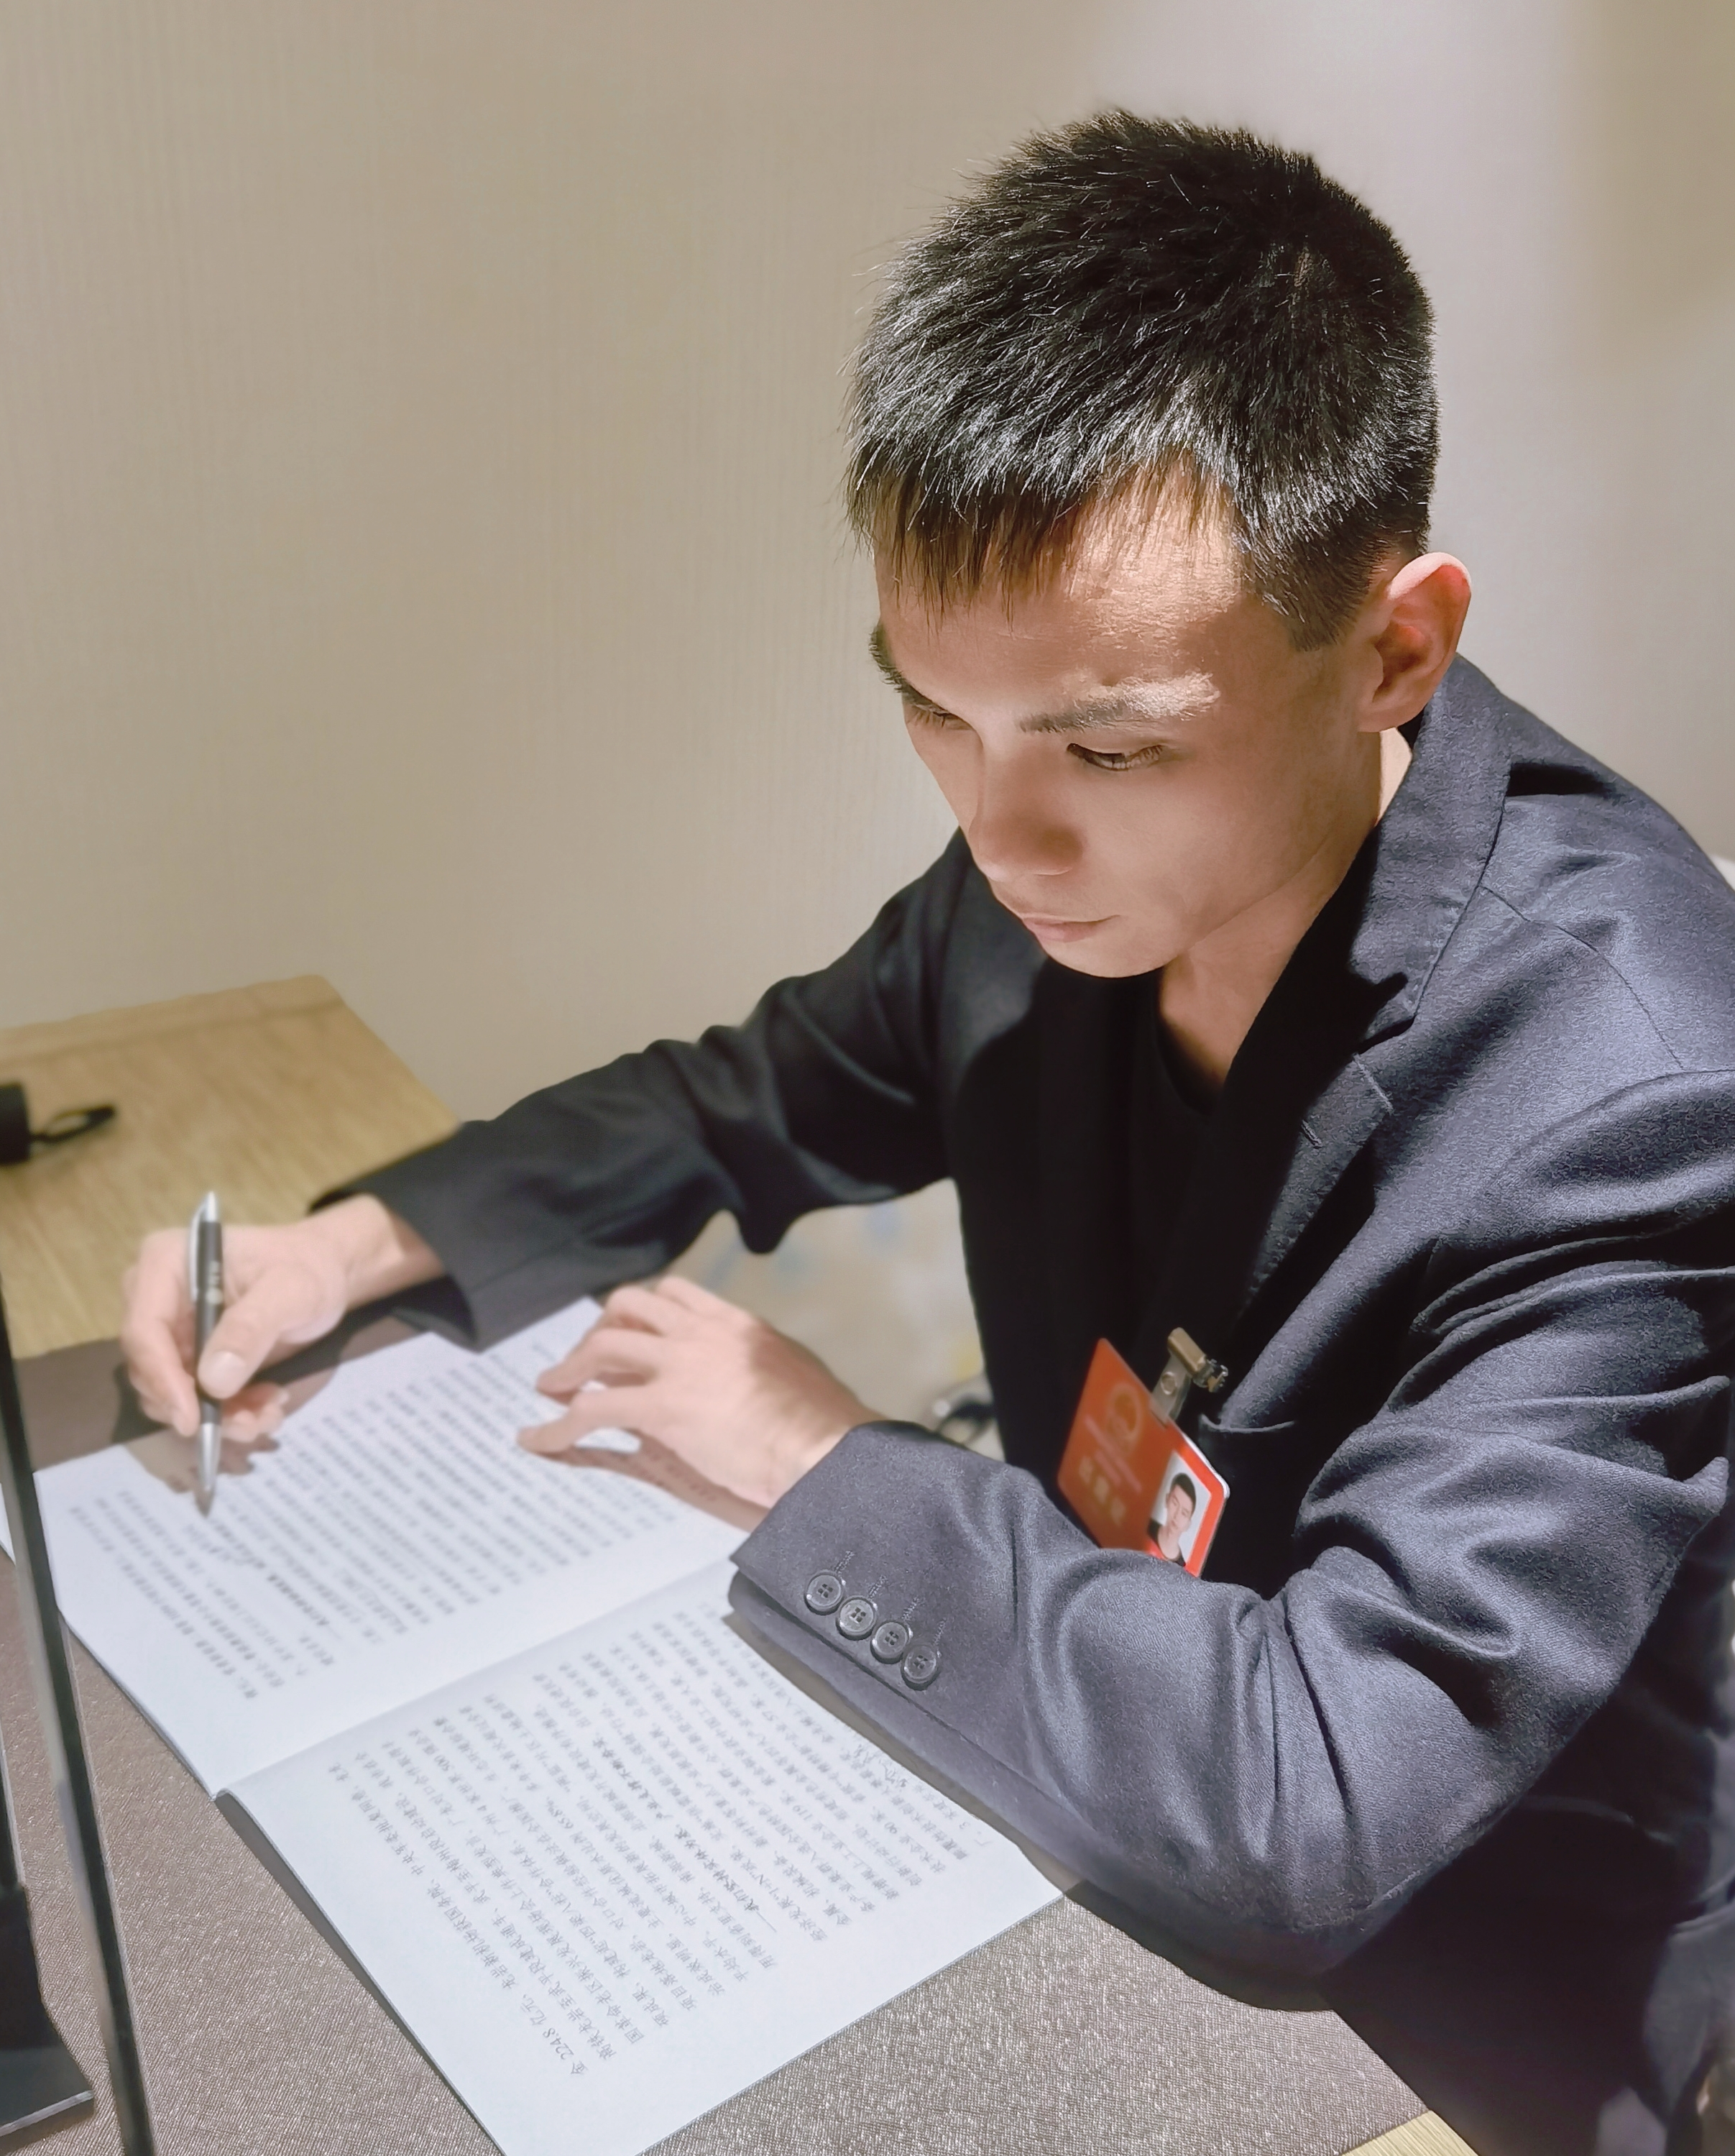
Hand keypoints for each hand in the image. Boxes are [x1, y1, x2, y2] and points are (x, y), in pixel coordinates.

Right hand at [120, 1197, 441, 1438]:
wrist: (326, 1274)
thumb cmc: (308, 1268)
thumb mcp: (290, 1291)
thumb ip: (251, 1328)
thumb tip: (212, 1382)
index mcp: (165, 1262)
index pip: (144, 1330)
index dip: (162, 1379)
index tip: (193, 1419)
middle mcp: (154, 1296)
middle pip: (149, 1368)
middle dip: (197, 1405)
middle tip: (248, 1421)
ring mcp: (169, 1329)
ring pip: (171, 1392)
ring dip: (219, 1415)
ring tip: (267, 1414)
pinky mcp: (189, 1355)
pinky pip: (193, 1397)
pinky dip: (229, 1411)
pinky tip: (267, 1405)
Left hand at [519, 1277, 873, 1507]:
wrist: (823, 1448)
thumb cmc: (822, 1424)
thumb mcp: (791, 1373)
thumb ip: (756, 1365)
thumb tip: (741, 1382)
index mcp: (737, 1323)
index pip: (674, 1293)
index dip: (641, 1311)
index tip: (627, 1331)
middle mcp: (702, 1333)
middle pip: (629, 1306)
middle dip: (599, 1329)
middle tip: (585, 1359)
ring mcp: (679, 1368)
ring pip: (603, 1348)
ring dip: (570, 1367)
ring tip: (551, 1388)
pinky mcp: (662, 1409)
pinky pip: (593, 1410)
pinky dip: (557, 1426)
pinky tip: (538, 1441)